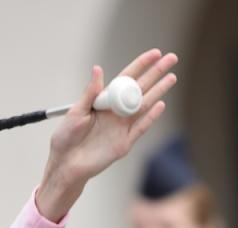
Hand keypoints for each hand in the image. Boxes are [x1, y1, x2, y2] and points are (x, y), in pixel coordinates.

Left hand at [36, 49, 179, 220]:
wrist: (66, 164)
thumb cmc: (66, 138)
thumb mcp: (75, 112)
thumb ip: (90, 92)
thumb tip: (98, 69)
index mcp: (105, 100)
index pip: (126, 78)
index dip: (141, 65)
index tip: (155, 53)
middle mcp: (116, 111)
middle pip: (140, 88)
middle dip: (156, 73)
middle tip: (172, 58)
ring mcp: (122, 126)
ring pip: (144, 105)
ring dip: (158, 91)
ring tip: (172, 77)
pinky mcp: (124, 142)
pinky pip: (140, 127)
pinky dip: (151, 117)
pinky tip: (160, 104)